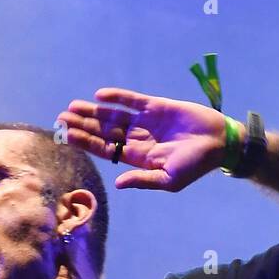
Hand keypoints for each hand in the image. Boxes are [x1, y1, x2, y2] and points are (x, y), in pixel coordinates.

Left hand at [56, 88, 230, 191]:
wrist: (219, 142)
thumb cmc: (195, 165)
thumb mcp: (169, 180)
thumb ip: (143, 180)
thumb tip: (118, 183)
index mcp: (137, 158)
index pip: (105, 150)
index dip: (85, 143)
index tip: (66, 136)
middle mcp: (137, 139)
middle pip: (103, 132)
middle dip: (82, 126)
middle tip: (60, 118)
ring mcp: (145, 122)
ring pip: (112, 116)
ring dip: (93, 112)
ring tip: (72, 107)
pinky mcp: (156, 106)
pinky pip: (132, 100)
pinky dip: (117, 97)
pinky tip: (100, 96)